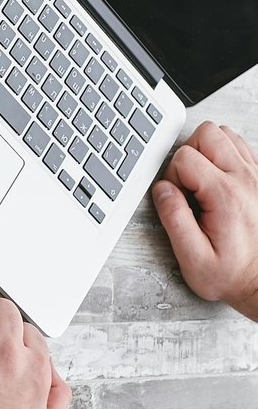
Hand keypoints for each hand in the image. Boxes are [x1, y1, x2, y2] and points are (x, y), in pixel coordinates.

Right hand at [152, 121, 257, 321]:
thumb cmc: (233, 275)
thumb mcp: (193, 258)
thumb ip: (174, 219)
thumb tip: (162, 190)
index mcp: (226, 196)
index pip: (185, 157)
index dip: (171, 174)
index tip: (178, 197)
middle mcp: (246, 180)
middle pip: (208, 133)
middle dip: (189, 152)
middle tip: (188, 181)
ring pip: (226, 134)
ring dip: (208, 150)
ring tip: (203, 178)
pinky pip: (242, 148)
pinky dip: (226, 155)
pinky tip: (219, 179)